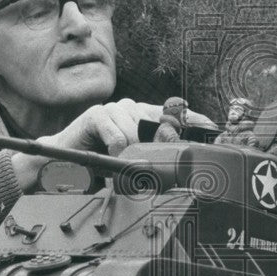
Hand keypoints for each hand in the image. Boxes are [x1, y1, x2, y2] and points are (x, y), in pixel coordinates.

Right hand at [10, 99, 214, 189]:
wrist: (62, 164)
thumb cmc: (99, 166)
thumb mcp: (133, 164)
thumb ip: (154, 160)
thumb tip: (183, 166)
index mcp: (144, 119)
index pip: (178, 115)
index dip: (196, 121)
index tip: (214, 129)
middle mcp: (133, 109)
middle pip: (160, 122)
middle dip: (162, 144)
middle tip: (151, 161)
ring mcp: (116, 109)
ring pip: (138, 129)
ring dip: (133, 151)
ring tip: (121, 162)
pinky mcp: (97, 114)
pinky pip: (118, 133)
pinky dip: (117, 147)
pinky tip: (110, 155)